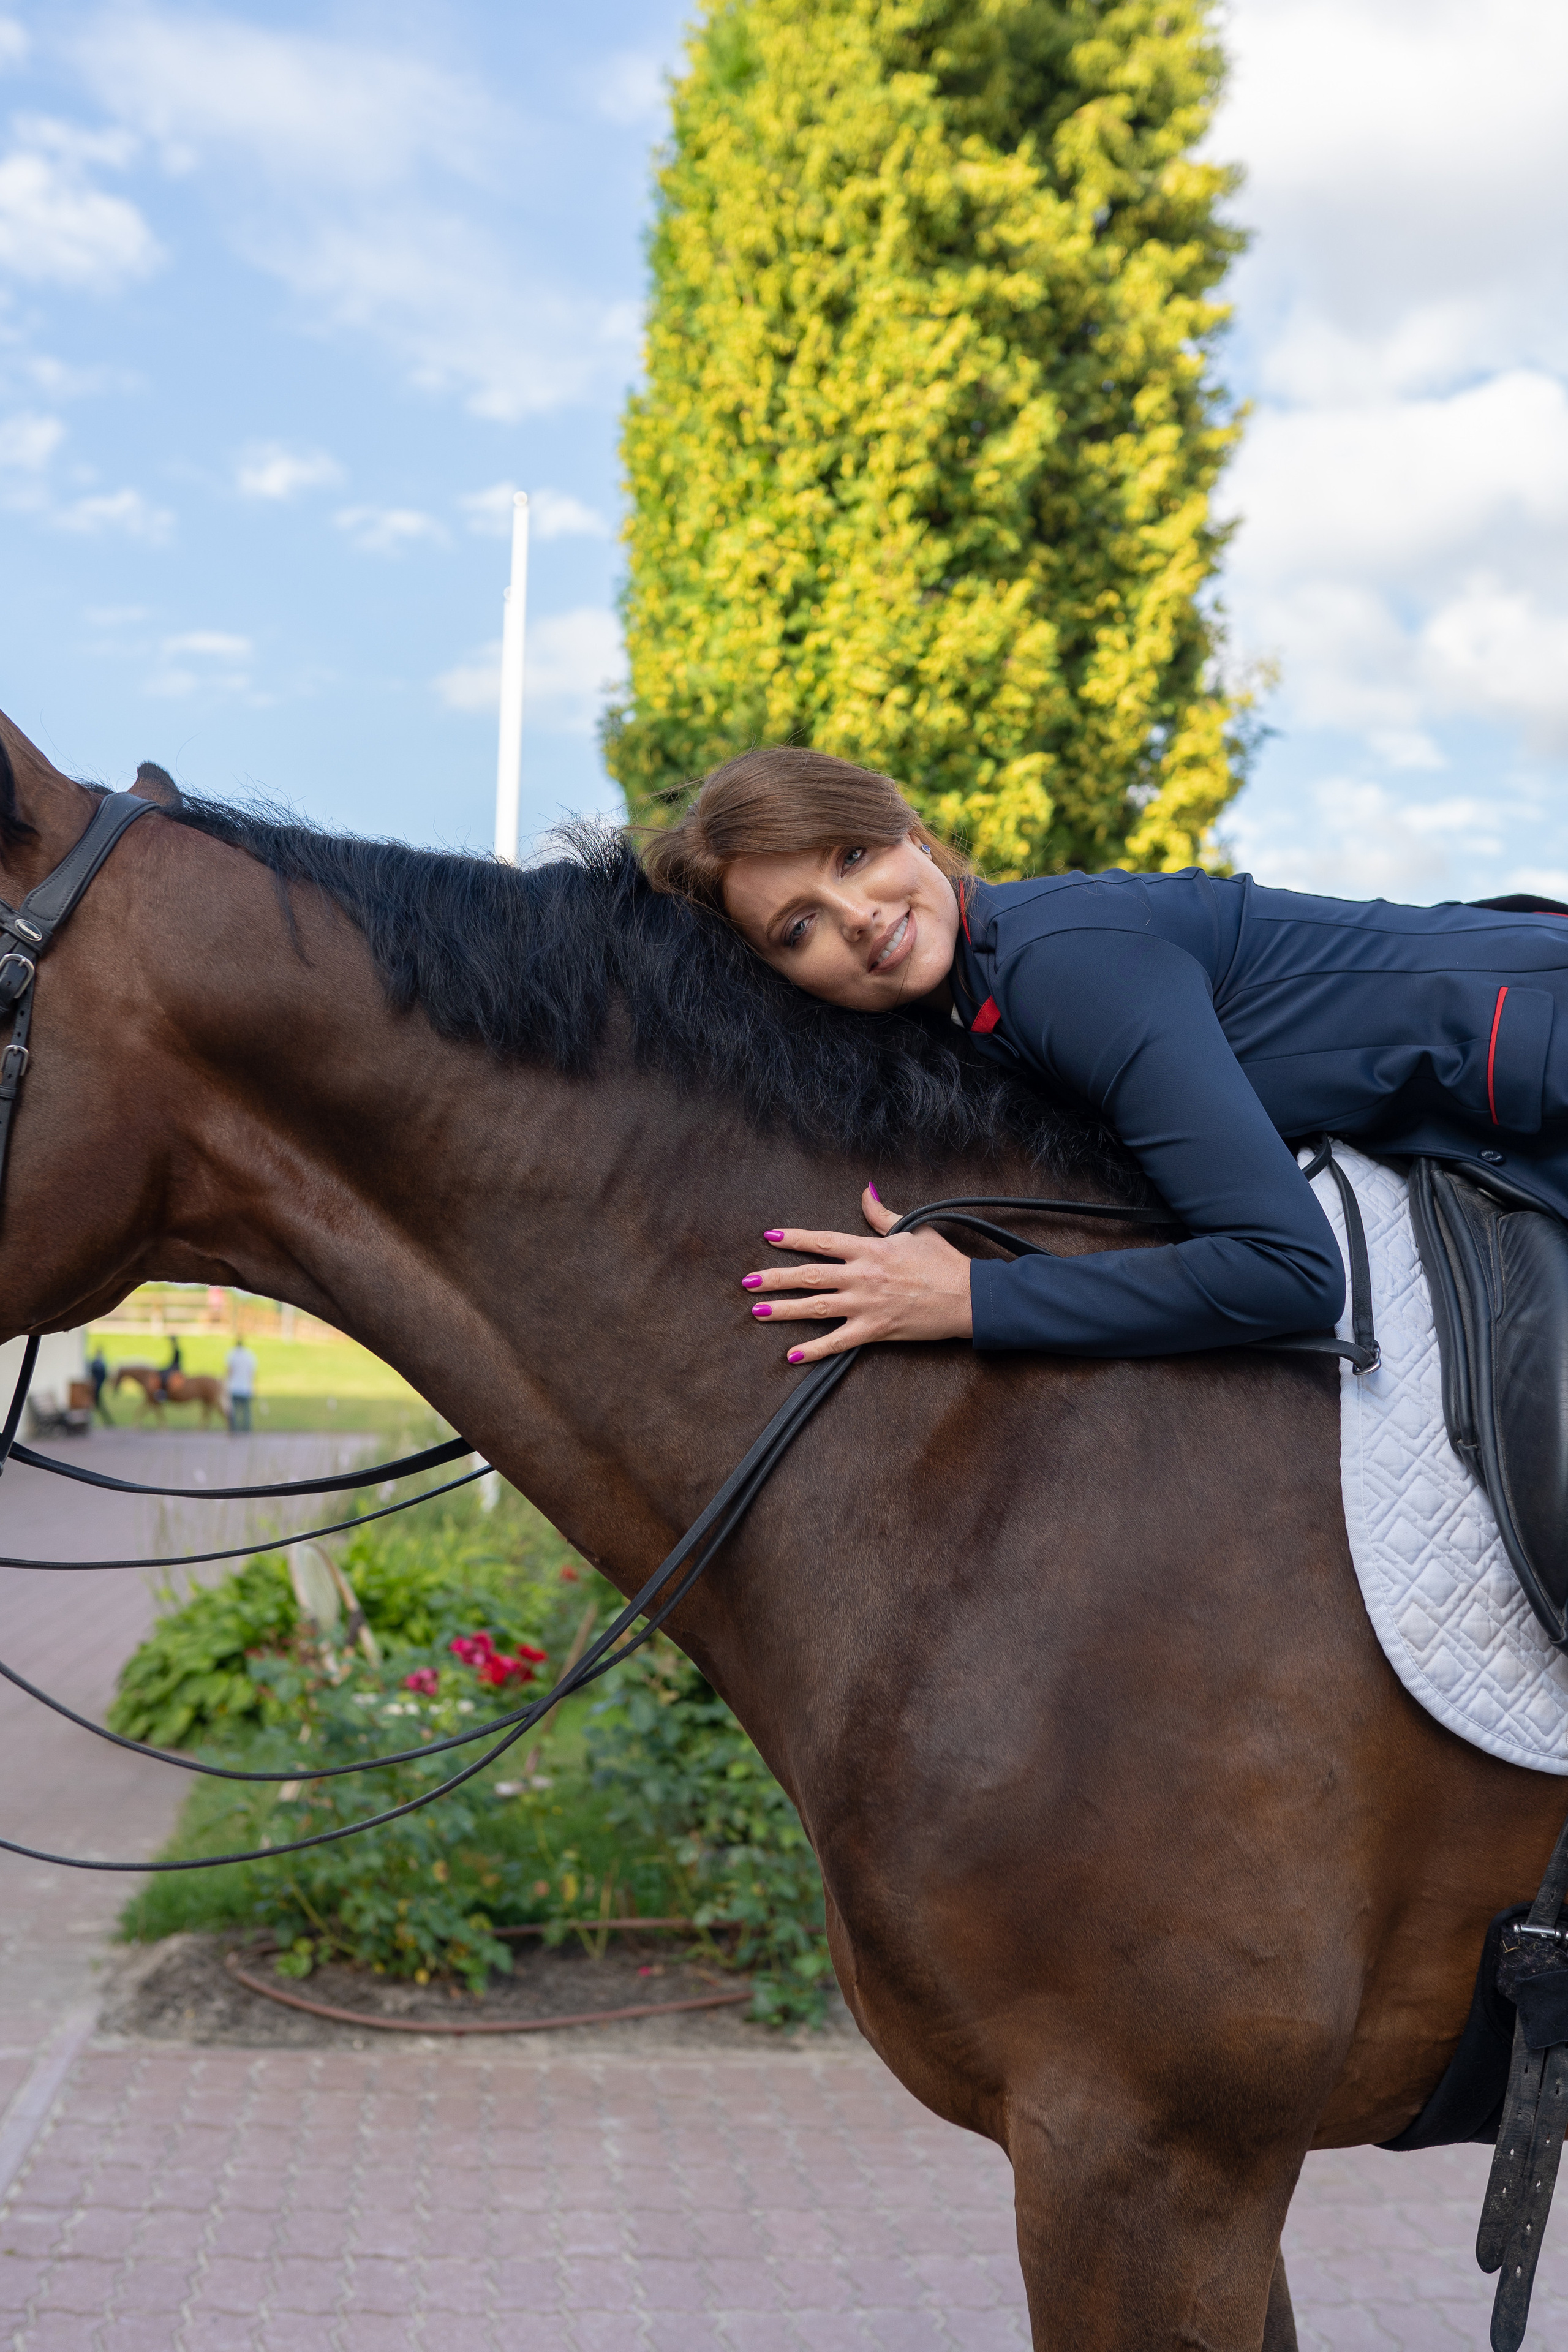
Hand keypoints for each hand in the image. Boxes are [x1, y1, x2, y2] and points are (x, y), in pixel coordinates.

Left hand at [741, 1186, 973, 1363]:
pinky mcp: (876, 1330)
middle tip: (747, 1282)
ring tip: (757, 1311)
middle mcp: (862, 1276)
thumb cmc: (943, 1262)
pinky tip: (792, 1355)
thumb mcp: (913, 1230)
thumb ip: (882, 1215)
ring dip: (784, 1310)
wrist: (968, 1297)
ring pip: (816, 1307)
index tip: (769, 1238)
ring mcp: (866, 1305)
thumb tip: (866, 1191)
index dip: (793, 1239)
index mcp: (870, 1249)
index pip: (822, 1241)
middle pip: (809, 1276)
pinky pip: (838, 1342)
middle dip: (775, 1279)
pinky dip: (814, 1350)